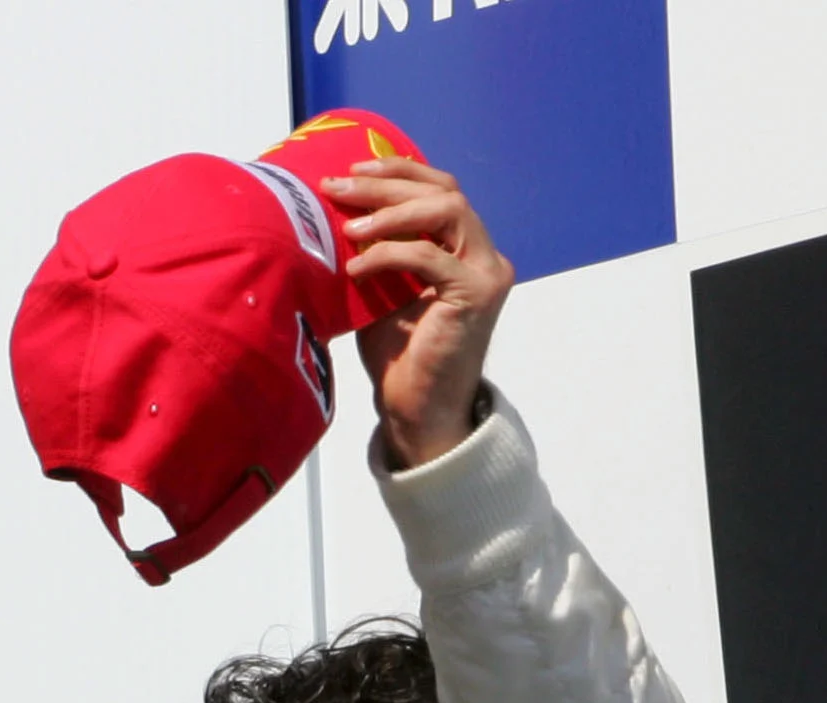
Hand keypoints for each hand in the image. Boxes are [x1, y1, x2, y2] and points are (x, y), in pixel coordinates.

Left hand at [325, 158, 513, 468]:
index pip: (440, 188)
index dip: (400, 171)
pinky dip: (388, 254)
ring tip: (350, 226)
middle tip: (338, 187)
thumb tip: (339, 202)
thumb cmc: (398, 353)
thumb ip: (380, 245)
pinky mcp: (477, 293)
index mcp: (465, 248)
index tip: (353, 171)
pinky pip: (428, 255)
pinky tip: (356, 267)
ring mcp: (487, 272)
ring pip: (447, 209)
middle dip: (387, 183)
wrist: (417, 409)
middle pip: (444, 190)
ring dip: (392, 210)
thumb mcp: (383, 286)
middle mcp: (485, 254)